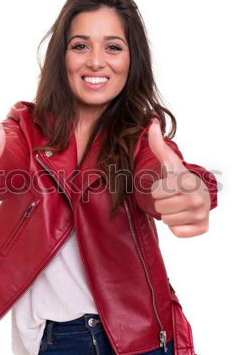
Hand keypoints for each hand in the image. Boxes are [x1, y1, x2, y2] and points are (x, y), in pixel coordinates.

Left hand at [148, 118, 210, 237]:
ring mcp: (202, 214)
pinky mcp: (202, 228)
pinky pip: (177, 232)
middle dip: (162, 203)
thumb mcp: (168, 161)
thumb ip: (158, 144)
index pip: (156, 193)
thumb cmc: (179, 177)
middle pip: (160, 208)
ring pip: (167, 220)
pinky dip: (177, 226)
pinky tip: (183, 217)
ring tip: (177, 206)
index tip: (167, 186)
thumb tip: (152, 122)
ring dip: (169, 214)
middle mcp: (198, 198)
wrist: (198, 193)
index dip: (157, 189)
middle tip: (171, 197)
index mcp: (188, 181)